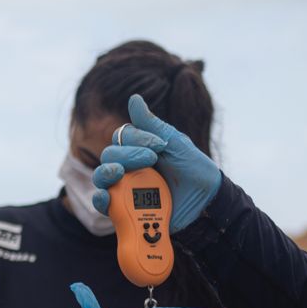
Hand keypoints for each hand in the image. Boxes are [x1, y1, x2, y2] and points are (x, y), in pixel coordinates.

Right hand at [91, 94, 221, 231]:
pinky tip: (106, 196)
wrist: (206, 202)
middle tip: (152, 160)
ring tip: (118, 174)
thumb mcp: (177, 144)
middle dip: (127, 155)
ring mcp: (125, 187)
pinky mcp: (125, 209)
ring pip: (101, 176)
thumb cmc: (194, 170)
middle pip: (109, 155)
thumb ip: (153, 124)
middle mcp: (128, 166)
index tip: (160, 146)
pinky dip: (99, 199)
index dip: (137, 139)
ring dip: (105, 173)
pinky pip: (102, 203)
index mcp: (139, 148)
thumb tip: (133, 98)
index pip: (122, 137)